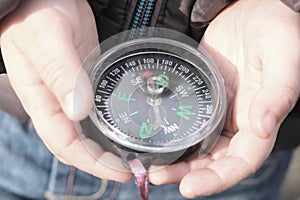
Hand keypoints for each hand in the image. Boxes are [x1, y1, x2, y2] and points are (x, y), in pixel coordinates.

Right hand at [0, 0, 131, 181]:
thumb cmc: (37, 12)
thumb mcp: (47, 39)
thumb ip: (60, 73)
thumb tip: (78, 111)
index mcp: (42, 100)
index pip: (65, 144)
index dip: (92, 163)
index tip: (120, 171)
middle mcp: (57, 103)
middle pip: (79, 144)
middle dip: (105, 161)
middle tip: (135, 167)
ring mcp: (72, 94)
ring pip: (89, 131)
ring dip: (110, 145)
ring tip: (136, 153)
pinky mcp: (86, 82)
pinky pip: (98, 110)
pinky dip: (112, 123)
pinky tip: (129, 124)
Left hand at [149, 0, 299, 197]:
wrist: (254, 9)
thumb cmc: (275, 31)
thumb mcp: (282, 59)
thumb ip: (278, 94)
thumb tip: (263, 127)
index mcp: (259, 121)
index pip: (241, 161)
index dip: (218, 179)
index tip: (189, 188)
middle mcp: (238, 122)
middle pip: (214, 160)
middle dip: (189, 174)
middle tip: (159, 176)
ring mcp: (219, 111)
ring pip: (199, 147)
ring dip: (178, 160)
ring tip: (153, 165)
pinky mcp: (203, 97)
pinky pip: (188, 123)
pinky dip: (174, 136)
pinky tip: (157, 139)